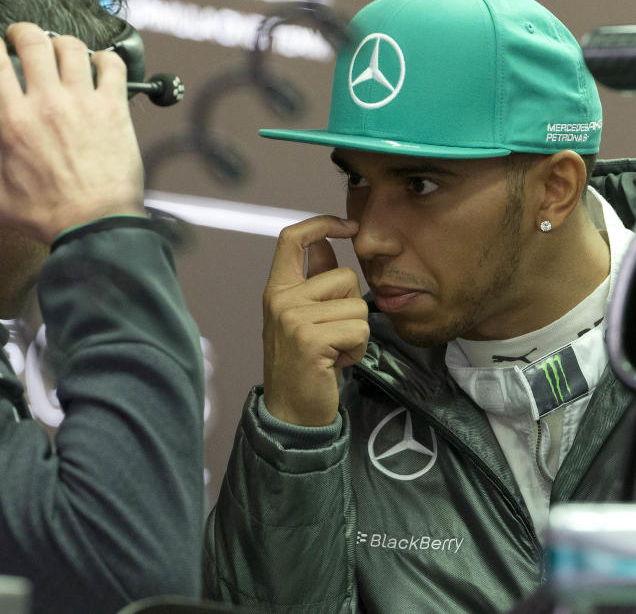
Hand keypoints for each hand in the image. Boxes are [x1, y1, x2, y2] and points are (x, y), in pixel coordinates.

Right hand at [0, 22, 144, 243]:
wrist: (97, 224)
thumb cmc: (51, 214)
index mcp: (15, 120)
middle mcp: (48, 103)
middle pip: (33, 42)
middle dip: (24, 32)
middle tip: (23, 38)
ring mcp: (84, 102)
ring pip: (72, 47)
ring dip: (63, 44)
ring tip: (60, 51)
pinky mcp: (114, 109)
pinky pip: (113, 67)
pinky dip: (106, 60)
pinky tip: (99, 66)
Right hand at [262, 215, 367, 425]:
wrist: (291, 412)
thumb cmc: (303, 365)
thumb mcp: (301, 317)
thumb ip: (312, 281)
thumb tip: (328, 244)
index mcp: (276, 289)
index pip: (292, 238)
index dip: (323, 224)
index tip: (349, 226)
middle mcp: (280, 299)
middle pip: (344, 276)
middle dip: (352, 307)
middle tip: (332, 336)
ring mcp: (293, 318)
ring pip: (357, 304)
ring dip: (356, 332)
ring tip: (334, 351)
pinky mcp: (310, 339)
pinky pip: (359, 329)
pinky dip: (358, 349)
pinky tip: (337, 362)